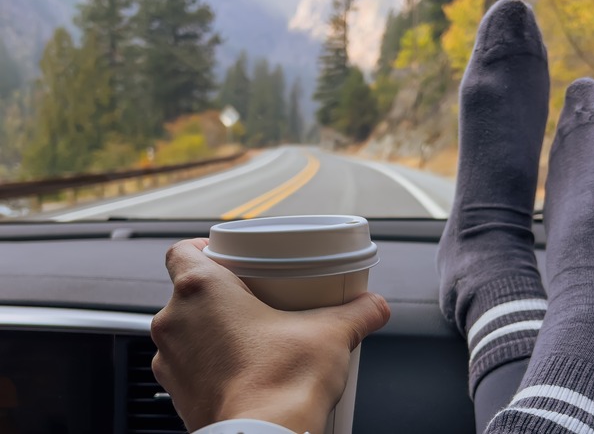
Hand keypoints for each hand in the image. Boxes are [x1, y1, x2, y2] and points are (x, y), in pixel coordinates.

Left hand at [151, 238, 390, 432]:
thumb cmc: (282, 384)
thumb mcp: (331, 334)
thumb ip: (357, 312)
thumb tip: (374, 306)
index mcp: (201, 290)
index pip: (181, 251)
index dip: (204, 249)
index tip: (229, 257)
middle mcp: (175, 322)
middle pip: (188, 291)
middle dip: (220, 293)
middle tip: (256, 297)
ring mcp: (170, 361)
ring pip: (187, 330)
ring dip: (213, 329)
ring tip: (253, 336)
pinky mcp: (178, 393)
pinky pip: (190, 365)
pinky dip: (211, 363)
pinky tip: (244, 368)